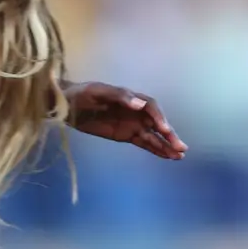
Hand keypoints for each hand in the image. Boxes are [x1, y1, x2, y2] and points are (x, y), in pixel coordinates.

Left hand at [63, 82, 187, 160]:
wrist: (66, 105)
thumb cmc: (80, 94)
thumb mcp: (97, 91)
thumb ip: (119, 96)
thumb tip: (139, 104)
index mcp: (130, 98)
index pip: (151, 107)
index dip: (159, 117)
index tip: (164, 129)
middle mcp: (135, 111)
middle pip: (157, 123)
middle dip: (169, 135)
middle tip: (181, 148)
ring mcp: (131, 124)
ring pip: (153, 136)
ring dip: (166, 145)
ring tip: (179, 156)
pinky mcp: (126, 135)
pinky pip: (144, 143)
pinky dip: (156, 150)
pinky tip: (167, 157)